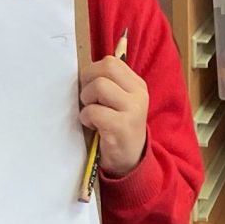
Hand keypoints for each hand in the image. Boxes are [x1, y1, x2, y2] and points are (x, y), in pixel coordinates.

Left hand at [79, 54, 148, 177]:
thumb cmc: (118, 129)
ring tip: (92, 114)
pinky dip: (86, 118)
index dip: (93, 72)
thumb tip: (86, 67)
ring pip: (99, 86)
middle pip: (106, 68)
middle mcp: (138, 95)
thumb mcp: (120, 102)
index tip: (91, 88)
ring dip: (87, 101)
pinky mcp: (122, 126)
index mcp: (137, 85)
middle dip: (89, 81)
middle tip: (88, 99)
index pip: (111, 62)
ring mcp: (132, 110)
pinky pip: (94, 111)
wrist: (130, 161)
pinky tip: (93, 126)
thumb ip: (109, 83)